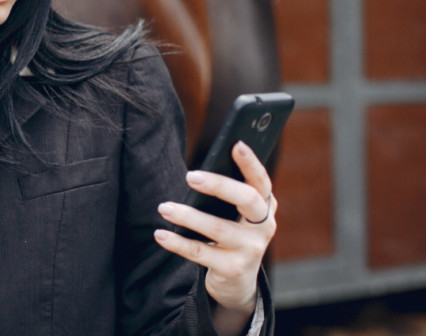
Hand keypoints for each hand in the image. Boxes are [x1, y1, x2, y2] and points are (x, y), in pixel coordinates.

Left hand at [153, 141, 275, 315]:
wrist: (236, 281)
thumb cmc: (230, 234)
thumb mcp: (235, 214)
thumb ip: (226, 194)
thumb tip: (197, 171)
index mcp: (265, 207)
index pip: (261, 181)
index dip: (251, 163)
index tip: (236, 144)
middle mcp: (263, 227)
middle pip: (246, 199)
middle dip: (219, 185)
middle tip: (190, 176)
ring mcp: (250, 250)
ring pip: (218, 228)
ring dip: (187, 216)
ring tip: (164, 207)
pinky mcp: (233, 269)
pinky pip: (201, 252)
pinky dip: (178, 242)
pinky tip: (160, 234)